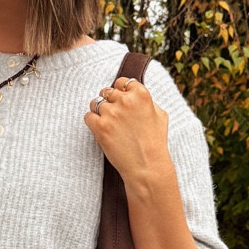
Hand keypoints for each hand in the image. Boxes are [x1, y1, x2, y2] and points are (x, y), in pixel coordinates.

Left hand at [85, 75, 174, 200]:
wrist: (147, 165)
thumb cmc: (156, 143)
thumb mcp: (160, 116)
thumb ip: (148, 101)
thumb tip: (136, 94)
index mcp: (141, 94)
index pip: (122, 82)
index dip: (120, 90)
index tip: (120, 100)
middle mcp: (125, 101)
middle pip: (107, 91)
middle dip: (109, 101)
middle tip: (113, 115)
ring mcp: (111, 113)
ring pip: (95, 103)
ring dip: (99, 111)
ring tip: (107, 124)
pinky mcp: (100, 127)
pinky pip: (88, 116)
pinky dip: (92, 122)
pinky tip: (100, 129)